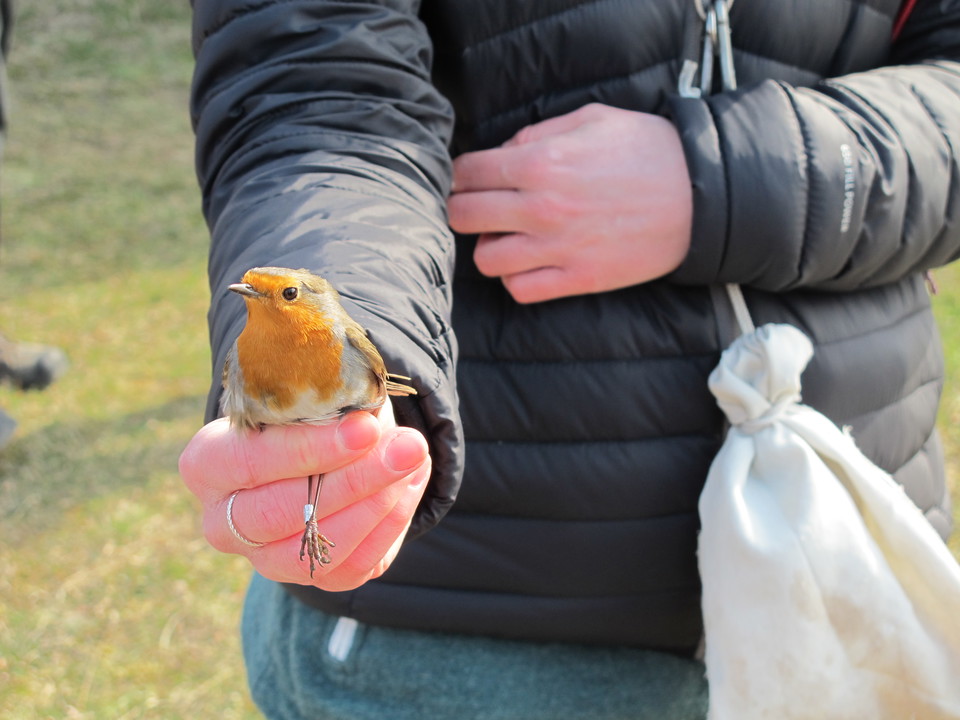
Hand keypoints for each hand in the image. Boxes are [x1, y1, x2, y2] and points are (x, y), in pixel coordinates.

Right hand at [178, 403, 430, 590]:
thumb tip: (370, 414)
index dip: (309, 449)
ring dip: (378, 504)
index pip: (249, 463)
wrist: (318, 445)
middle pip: (280, 512)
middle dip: (353, 480)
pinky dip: (390, 524)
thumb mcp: (306, 390)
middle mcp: (223, 520)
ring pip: (316, 548)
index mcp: (206, 464)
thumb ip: (326, 399)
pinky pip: (352, 566)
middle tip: (408, 447)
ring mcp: (264, 557)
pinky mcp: (310, 576)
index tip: (366, 427)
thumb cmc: (304, 408)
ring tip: (415, 458)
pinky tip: (412, 481)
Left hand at [447, 103, 692, 302]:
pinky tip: (528, 262)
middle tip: (475, 206)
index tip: (465, 177)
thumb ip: (539, 132)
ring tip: (505, 237)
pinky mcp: (579, 279)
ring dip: (488, 247)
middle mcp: (542, 208)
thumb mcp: (592, 118)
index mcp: (541, 163)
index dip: (458, 173)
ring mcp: (559, 248)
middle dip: (462, 207)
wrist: (700, 196)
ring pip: (486, 260)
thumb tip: (504, 153)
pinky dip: (516, 278)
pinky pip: (521, 290)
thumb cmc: (648, 151)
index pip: (468, 172)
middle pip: (465, 216)